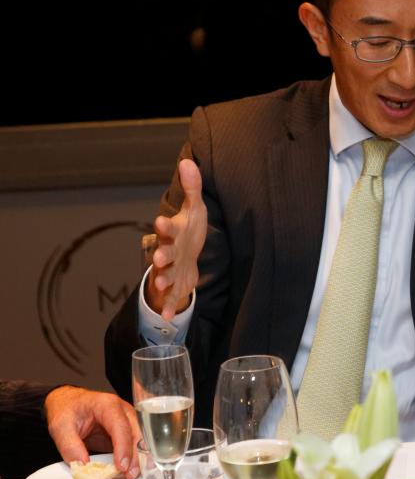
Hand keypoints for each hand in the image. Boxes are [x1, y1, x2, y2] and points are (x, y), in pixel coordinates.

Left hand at [44, 386, 140, 478]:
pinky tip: (131, 469)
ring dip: (138, 457)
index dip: (123, 447)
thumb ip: (70, 446)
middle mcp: (122, 411)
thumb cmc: (67, 410)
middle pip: (136, 432)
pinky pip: (133, 444)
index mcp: (107, 405)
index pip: (120, 426)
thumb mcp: (60, 426)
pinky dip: (133, 457)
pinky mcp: (125, 431)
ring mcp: (127, 420)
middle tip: (130, 474)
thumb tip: (83, 466)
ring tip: (132, 474)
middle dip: (136, 455)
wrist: (69, 403)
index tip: (121, 466)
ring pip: (139, 439)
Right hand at [147, 158, 206, 320]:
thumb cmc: (188, 233)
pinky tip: (167, 317)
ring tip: (162, 284)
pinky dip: (168, 307)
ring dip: (163, 279)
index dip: (165, 225)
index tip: (161, 220)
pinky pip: (171, 298)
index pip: (169, 227)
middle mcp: (168, 252)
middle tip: (158, 257)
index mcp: (174, 234)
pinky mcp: (176, 287)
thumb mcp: (193, 210)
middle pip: (163, 253)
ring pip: (164, 276)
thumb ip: (192, 189)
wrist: (185, 261)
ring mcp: (170, 271)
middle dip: (160, 255)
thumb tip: (188, 160)